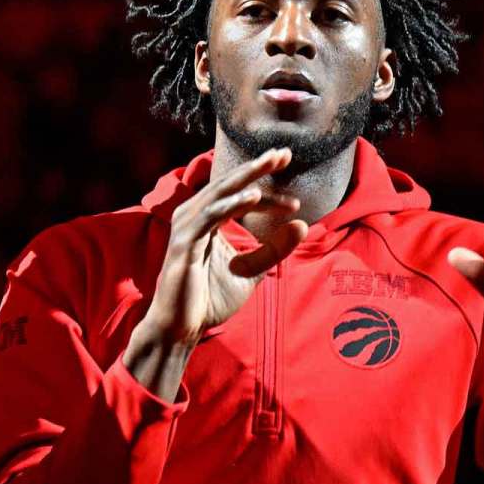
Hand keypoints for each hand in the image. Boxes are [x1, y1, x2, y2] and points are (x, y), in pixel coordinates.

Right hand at [140, 148, 307, 345]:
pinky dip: (231, 204)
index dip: (268, 195)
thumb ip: (274, 249)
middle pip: (228, 184)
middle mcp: (193, 218)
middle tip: (284, 152)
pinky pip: (210, 217)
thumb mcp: (251, 271)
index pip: (239, 198)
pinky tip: (254, 196)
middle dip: (257, 167)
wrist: (180, 330)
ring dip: (247, 177)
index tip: (296, 200)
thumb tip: (303, 225)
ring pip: (219, 193)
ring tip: (272, 163)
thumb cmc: (209, 300)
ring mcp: (186, 228)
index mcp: (206, 221)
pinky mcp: (184, 244)